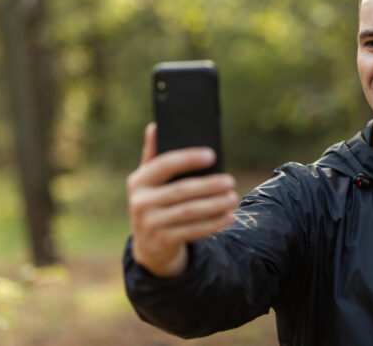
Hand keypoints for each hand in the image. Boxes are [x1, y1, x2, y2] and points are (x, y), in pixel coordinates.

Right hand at [127, 123, 238, 276]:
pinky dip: (213, 224)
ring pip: (189, 212)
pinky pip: (192, 231)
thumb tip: (155, 126)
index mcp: (138, 181)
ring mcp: (149, 224)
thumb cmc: (156, 202)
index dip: (189, 158)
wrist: (149, 245)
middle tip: (231, 181)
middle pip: (181, 190)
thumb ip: (154, 155)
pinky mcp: (162, 241)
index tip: (212, 155)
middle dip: (209, 186)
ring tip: (233, 198)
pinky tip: (228, 217)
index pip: (164, 164)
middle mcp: (140, 201)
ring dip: (215, 205)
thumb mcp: (150, 181)